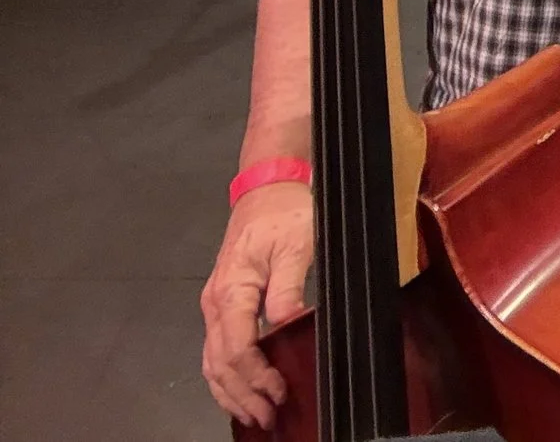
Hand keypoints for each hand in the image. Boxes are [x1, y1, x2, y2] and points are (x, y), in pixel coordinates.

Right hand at [201, 180, 316, 426]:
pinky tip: (240, 393)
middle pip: (220, 362)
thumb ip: (288, 287)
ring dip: (231, 392)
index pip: (237, 346)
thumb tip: (287, 324)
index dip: (256, 375)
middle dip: (242, 394)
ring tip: (255, 415)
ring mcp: (215, 307)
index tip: (278, 392)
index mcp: (232, 291)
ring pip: (212, 362)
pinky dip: (226, 377)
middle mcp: (215, 304)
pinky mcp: (223, 307)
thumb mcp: (297, 244)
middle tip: (269, 417)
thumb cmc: (284, 214)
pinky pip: (216, 351)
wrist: (267, 191)